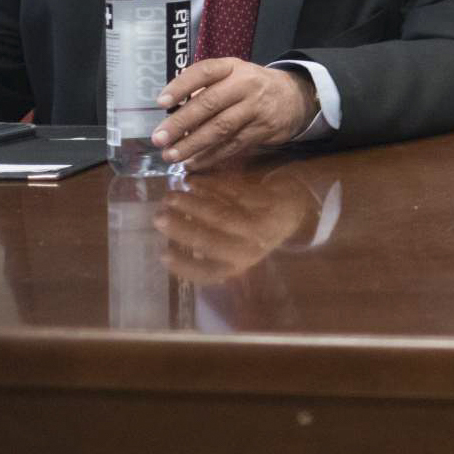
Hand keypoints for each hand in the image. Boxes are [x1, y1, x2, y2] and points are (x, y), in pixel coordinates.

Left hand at [152, 59, 320, 171]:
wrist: (294, 97)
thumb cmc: (251, 86)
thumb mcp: (232, 75)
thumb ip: (205, 88)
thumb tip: (171, 112)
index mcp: (232, 67)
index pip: (204, 72)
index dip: (181, 86)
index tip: (160, 102)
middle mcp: (245, 85)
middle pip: (210, 104)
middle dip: (181, 123)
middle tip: (159, 139)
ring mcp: (255, 109)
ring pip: (221, 128)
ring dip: (193, 144)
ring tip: (172, 155)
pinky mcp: (262, 130)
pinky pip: (233, 145)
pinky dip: (211, 156)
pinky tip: (193, 163)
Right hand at [154, 176, 315, 282]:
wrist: (295, 209)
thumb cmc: (253, 232)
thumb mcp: (234, 248)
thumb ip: (208, 249)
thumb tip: (167, 245)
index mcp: (238, 265)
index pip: (208, 272)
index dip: (185, 266)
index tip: (162, 254)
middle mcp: (251, 249)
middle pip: (212, 241)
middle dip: (182, 229)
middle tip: (158, 217)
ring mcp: (261, 224)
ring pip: (221, 214)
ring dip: (192, 204)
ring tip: (169, 196)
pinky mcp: (267, 201)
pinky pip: (233, 192)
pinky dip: (209, 185)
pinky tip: (191, 181)